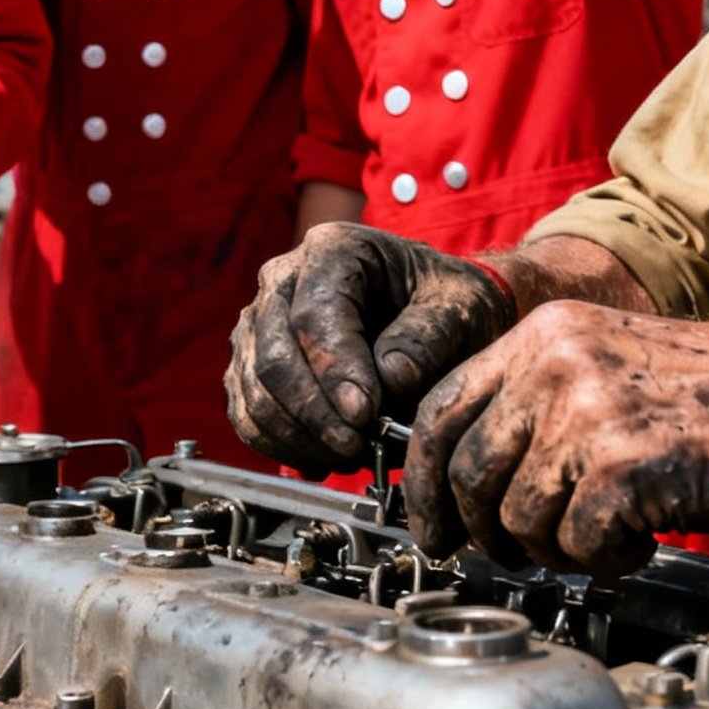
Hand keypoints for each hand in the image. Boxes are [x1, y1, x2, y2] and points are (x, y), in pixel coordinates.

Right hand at [226, 223, 517, 473]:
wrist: (436, 315)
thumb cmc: (449, 303)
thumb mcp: (461, 308)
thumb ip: (428, 338)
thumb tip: (389, 376)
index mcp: (335, 248)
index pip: (315, 314)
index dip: (334, 369)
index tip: (365, 414)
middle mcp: (284, 278)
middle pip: (274, 356)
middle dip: (314, 414)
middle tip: (358, 448)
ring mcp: (261, 323)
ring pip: (254, 390)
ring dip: (299, 436)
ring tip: (351, 456)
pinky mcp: (253, 364)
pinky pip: (247, 413)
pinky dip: (281, 445)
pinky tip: (324, 459)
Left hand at [404, 304, 708, 575]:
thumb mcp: (611, 361)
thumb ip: (539, 397)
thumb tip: (471, 473)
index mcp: (544, 334)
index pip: (439, 407)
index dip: (424, 478)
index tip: (430, 522)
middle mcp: (555, 363)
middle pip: (466, 472)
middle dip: (484, 531)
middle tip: (514, 555)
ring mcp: (587, 413)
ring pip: (519, 518)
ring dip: (555, 548)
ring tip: (603, 537)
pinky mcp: (624, 467)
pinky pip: (577, 544)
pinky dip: (605, 559)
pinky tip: (641, 540)